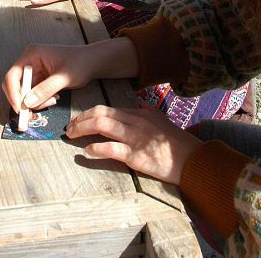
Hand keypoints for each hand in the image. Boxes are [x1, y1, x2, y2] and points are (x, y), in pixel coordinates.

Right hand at [3, 37, 139, 112]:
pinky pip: (32, 94)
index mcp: (32, 54)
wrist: (92, 62)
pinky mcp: (39, 80)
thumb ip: (45, 89)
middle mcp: (30, 62)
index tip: (19, 108)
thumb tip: (26, 103)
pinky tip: (54, 98)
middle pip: (14, 85)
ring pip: (23, 93)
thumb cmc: (80, 63)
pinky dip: (39, 101)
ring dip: (34, 102)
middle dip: (22, 100)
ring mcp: (34, 71)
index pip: (12, 75)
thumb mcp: (63, 77)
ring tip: (52, 101)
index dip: (12, 92)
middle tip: (31, 113)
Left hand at [65, 104, 199, 185]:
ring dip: (82, 130)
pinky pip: (112, 149)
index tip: (77, 120)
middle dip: (80, 119)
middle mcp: (134, 122)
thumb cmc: (175, 141)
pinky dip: (96, 149)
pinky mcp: (136, 156)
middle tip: (69, 128)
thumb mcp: (160, 120)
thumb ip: (147, 111)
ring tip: (71, 136)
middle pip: (100, 114)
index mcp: (137, 114)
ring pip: (103, 126)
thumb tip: (138, 103)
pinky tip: (86, 152)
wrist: (191, 158)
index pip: (106, 108)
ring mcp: (134, 138)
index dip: (87, 113)